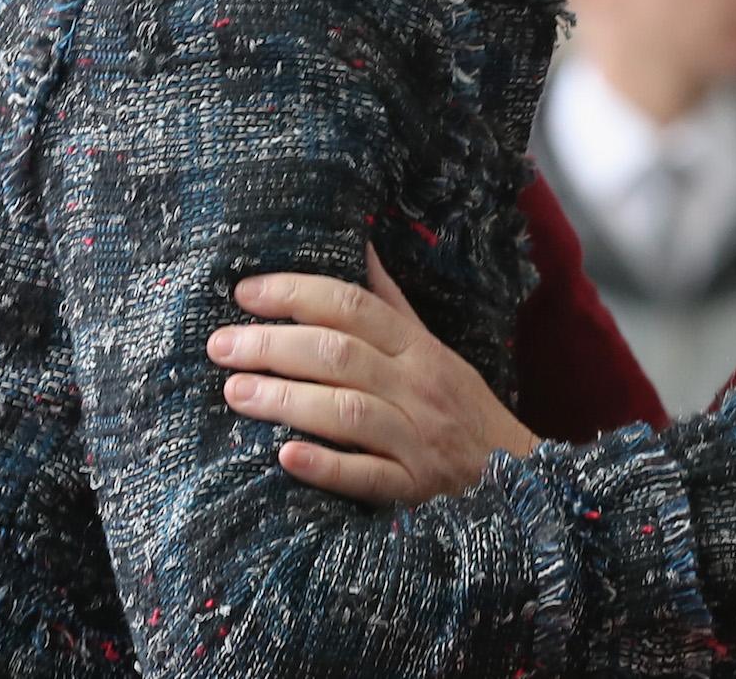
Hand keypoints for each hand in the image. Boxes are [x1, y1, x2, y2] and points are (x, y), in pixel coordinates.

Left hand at [207, 243, 535, 503]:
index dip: (297, 294)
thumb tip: (359, 247)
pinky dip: (327, 465)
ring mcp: (416, 438)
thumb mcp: (434, 348)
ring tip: (234, 392)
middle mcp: (417, 386)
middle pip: (339, 354)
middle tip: (220, 345)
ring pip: (346, 411)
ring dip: (286, 399)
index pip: (353, 306)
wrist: (515, 476)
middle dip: (274, 345)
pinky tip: (286, 456)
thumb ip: (390, 304)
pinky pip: (368, 477)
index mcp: (418, 348)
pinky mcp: (413, 488)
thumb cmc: (461, 407)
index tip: (245, 292)